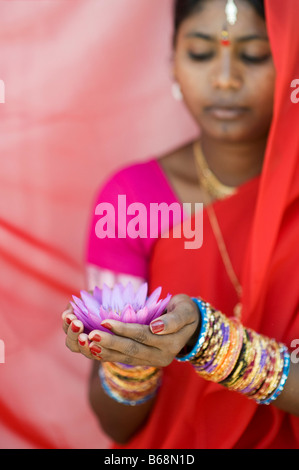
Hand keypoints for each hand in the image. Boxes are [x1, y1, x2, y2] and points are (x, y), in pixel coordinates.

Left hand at [86, 294, 200, 366]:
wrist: (190, 325)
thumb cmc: (185, 311)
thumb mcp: (185, 310)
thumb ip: (173, 319)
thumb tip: (155, 328)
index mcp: (171, 344)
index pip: (143, 336)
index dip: (124, 329)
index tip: (105, 321)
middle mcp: (161, 357)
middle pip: (132, 350)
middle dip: (110, 342)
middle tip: (90, 335)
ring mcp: (152, 362)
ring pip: (125, 358)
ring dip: (105, 351)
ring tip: (87, 344)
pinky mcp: (143, 362)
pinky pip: (123, 360)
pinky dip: (107, 355)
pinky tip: (92, 350)